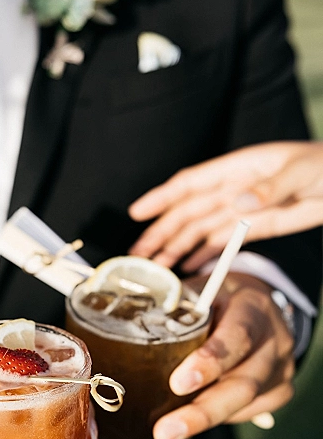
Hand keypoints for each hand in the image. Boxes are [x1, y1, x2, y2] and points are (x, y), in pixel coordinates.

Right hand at [128, 141, 322, 270]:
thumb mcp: (301, 172)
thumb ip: (270, 187)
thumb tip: (236, 202)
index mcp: (237, 170)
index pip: (190, 184)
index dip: (162, 198)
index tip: (137, 213)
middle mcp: (232, 190)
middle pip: (187, 213)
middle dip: (161, 232)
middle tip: (137, 254)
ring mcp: (242, 210)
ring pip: (199, 231)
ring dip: (176, 248)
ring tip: (155, 268)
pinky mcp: (255, 227)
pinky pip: (221, 242)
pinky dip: (203, 255)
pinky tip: (187, 268)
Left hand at [152, 273, 294, 438]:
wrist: (256, 305)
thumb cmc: (217, 298)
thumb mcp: (198, 290)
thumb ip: (172, 306)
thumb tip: (120, 324)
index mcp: (252, 307)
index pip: (237, 337)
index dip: (209, 362)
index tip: (177, 384)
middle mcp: (274, 341)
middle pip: (243, 384)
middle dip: (202, 412)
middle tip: (165, 430)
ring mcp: (279, 369)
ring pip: (244, 404)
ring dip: (203, 420)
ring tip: (167, 432)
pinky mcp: (279, 391)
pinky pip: (247, 413)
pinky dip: (218, 418)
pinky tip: (192, 417)